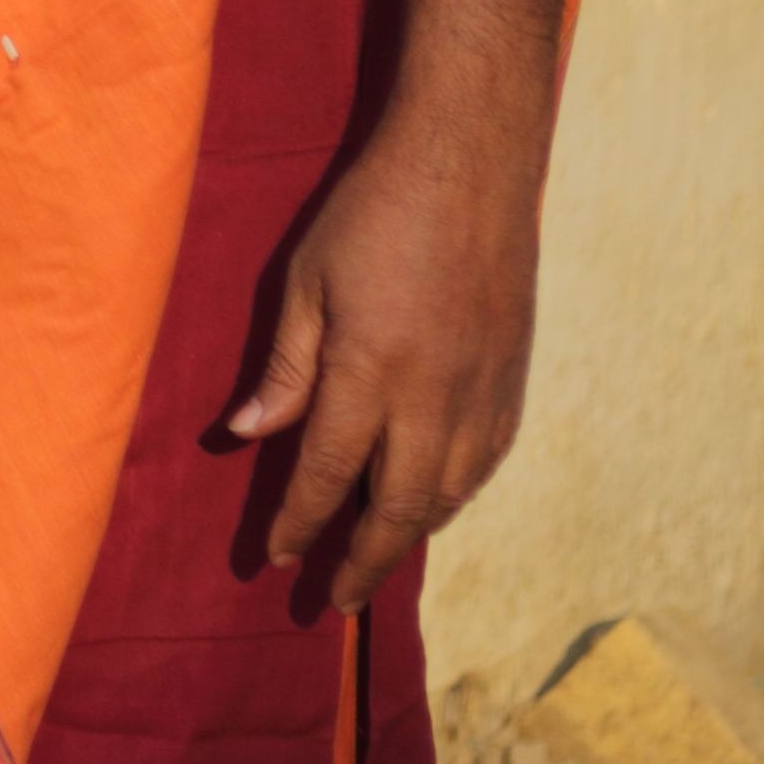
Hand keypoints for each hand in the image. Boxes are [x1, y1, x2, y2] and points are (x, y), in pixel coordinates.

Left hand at [221, 107, 547, 612]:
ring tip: (374, 558)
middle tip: (331, 601)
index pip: (328, 472)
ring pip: (449, 494)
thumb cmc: (372, 210)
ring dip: (410, 535)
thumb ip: (285, 364)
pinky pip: (486, 463)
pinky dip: (455, 496)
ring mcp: (483, 391)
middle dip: (362, 561)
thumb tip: (248, 434)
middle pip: (399, 507)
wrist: (470, 163)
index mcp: (372, 370)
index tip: (275, 559)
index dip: (300, 523)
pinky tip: (431, 503)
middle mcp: (435, 395)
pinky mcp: (514, 378)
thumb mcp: (306, 278)